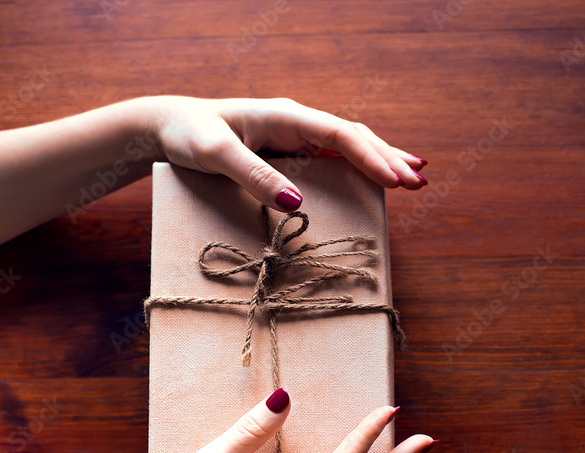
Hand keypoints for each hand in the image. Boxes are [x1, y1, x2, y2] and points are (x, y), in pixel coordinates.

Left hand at [146, 96, 428, 211]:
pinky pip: (334, 157)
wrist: (165, 127)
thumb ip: (254, 176)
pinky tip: (379, 175)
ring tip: (416, 177)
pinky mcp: (289, 151)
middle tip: (419, 184)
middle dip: (388, 159)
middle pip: (354, 138)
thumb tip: (297, 203)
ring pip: (350, 145)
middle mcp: (296, 122)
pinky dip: (361, 166)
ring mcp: (295, 136)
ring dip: (382, 160)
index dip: (371, 156)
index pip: (340, 134)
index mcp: (285, 116)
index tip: (396, 179)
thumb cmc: (187, 134)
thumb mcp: (215, 154)